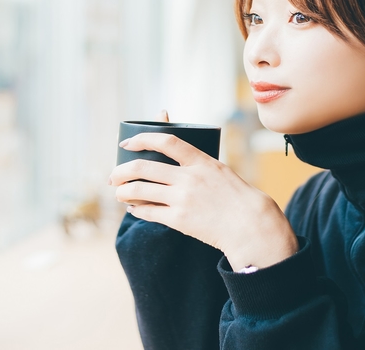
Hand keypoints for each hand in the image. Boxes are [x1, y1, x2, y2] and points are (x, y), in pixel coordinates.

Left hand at [109, 112, 297, 270]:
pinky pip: (148, 213)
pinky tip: (133, 209)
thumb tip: (170, 156)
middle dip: (122, 171)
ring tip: (119, 193)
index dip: (142, 139)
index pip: (165, 141)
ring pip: (140, 191)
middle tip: (114, 175)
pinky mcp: (179, 220)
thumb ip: (196, 163)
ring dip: (124, 192)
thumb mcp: (218, 171)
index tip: (127, 143)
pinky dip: (137, 210)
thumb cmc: (236, 197)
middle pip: (143, 168)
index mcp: (200, 161)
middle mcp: (188, 178)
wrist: (250, 225)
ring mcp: (182, 199)